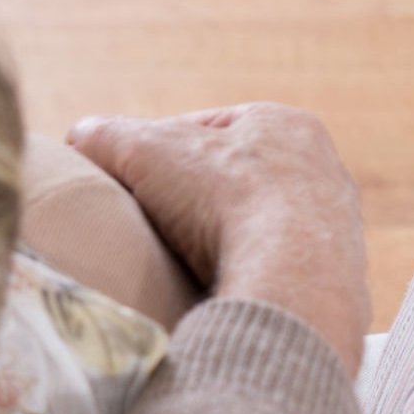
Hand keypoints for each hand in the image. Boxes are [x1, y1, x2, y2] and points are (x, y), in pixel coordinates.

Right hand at [68, 103, 369, 373]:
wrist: (291, 277)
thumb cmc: (222, 197)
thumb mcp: (142, 150)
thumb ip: (103, 136)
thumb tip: (79, 136)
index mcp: (283, 124)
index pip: (201, 129)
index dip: (151, 151)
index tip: (121, 178)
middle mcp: (320, 169)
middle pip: (229, 178)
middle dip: (186, 198)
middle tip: (145, 221)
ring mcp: (334, 227)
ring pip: (254, 225)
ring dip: (216, 240)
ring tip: (175, 261)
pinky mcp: (332, 278)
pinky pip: (273, 269)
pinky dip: (241, 274)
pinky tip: (212, 288)